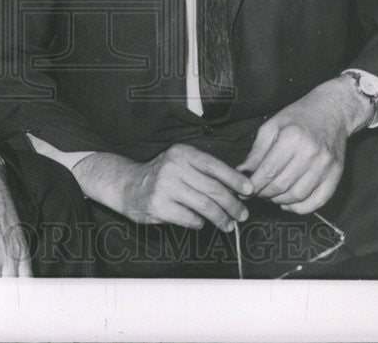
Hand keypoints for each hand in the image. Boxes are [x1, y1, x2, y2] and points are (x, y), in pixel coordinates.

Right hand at [74, 145, 253, 231]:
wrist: (128, 185)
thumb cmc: (162, 176)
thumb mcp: (180, 163)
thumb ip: (204, 171)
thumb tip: (237, 188)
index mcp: (182, 153)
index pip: (214, 165)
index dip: (235, 179)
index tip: (249, 191)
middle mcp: (173, 167)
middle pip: (213, 189)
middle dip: (232, 204)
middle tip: (242, 214)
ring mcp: (165, 187)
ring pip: (204, 206)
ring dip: (221, 218)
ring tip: (228, 224)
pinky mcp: (159, 206)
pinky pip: (190, 219)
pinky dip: (200, 224)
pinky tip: (202, 223)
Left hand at [236, 78, 372, 214]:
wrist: (332, 111)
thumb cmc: (299, 116)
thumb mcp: (272, 125)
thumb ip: (257, 150)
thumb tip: (242, 171)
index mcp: (292, 138)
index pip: (268, 171)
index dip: (254, 185)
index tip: (244, 190)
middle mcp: (311, 153)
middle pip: (282, 186)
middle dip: (264, 193)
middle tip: (256, 192)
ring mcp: (326, 166)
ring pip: (297, 196)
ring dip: (280, 201)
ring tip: (271, 195)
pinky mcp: (336, 174)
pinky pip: (318, 201)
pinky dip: (301, 208)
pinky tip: (289, 203)